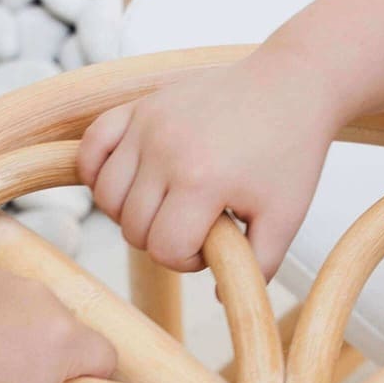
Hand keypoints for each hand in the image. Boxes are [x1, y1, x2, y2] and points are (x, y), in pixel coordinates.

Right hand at [75, 50, 339, 277]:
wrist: (292, 83)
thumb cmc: (291, 153)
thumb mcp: (286, 219)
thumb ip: (257, 268)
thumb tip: (220, 299)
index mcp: (202, 181)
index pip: (164, 250)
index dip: (187, 261)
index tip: (213, 244)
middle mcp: (166, 150)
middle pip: (132, 229)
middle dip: (162, 239)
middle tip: (197, 224)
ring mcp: (147, 124)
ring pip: (105, 196)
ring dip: (131, 214)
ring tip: (167, 205)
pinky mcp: (139, 106)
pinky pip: (91, 148)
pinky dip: (97, 172)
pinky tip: (129, 183)